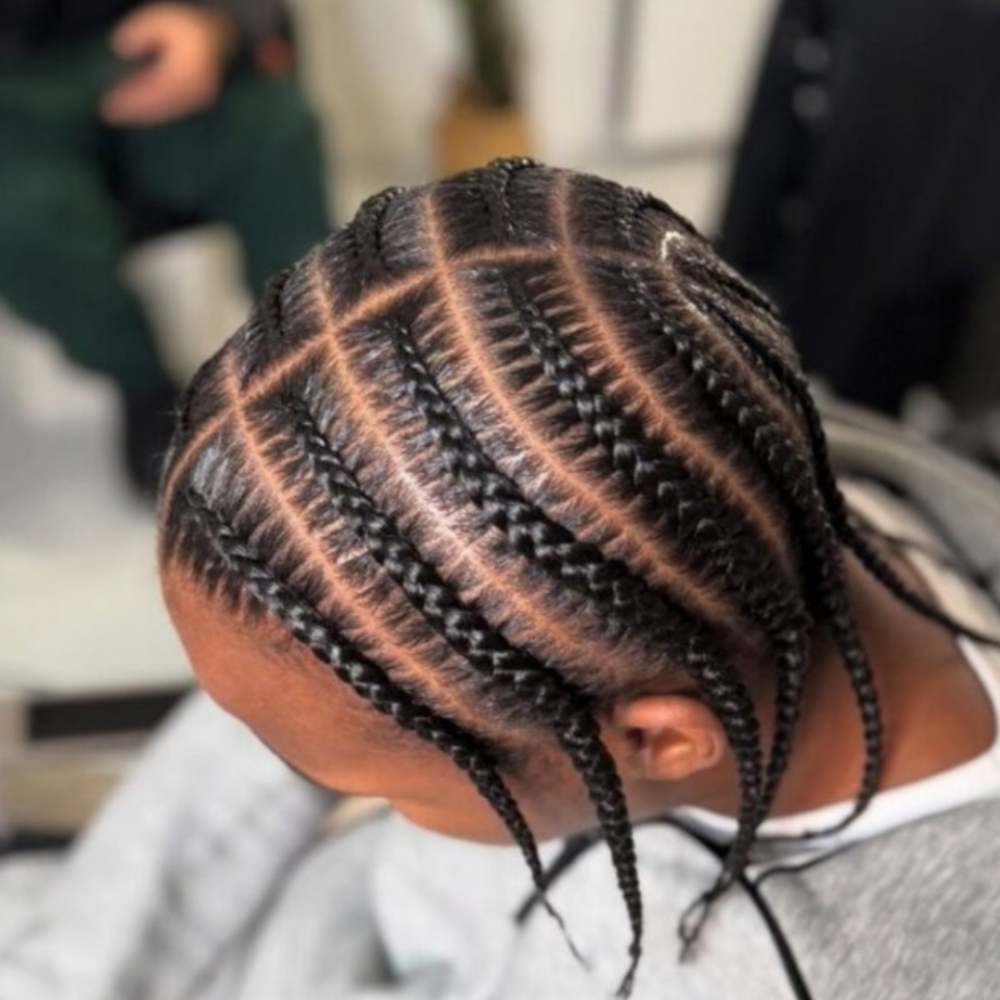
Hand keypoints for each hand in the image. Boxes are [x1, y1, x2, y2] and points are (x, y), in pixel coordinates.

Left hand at [101, 3, 236, 126]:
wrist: (225, 36)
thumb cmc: (190, 26)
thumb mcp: (161, 18)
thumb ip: (140, 30)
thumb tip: (121, 49)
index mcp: (187, 71)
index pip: (154, 90)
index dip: (131, 98)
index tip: (109, 102)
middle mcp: (196, 90)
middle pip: (160, 105)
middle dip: (134, 111)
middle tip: (109, 114)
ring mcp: (200, 99)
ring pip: (167, 111)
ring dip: (144, 115)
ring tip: (121, 115)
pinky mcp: (201, 101)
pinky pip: (175, 109)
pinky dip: (156, 111)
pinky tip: (141, 111)